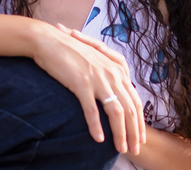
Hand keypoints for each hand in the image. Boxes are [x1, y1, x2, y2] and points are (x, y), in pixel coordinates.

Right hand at [28, 22, 145, 155]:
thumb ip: (110, 74)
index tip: (139, 138)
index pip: (135, 100)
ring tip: (120, 148)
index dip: (139, 121)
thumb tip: (116, 94)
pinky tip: (98, 139)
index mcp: (118, 68)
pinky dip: (96, 126)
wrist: (50, 41)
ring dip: (120, 133)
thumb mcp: (97, 60)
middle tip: (134, 150)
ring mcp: (98, 78)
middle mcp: (112, 73)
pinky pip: (92, 110)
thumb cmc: (71, 50)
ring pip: (116, 111)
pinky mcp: (82, 83)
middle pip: (130, 108)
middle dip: (134, 132)